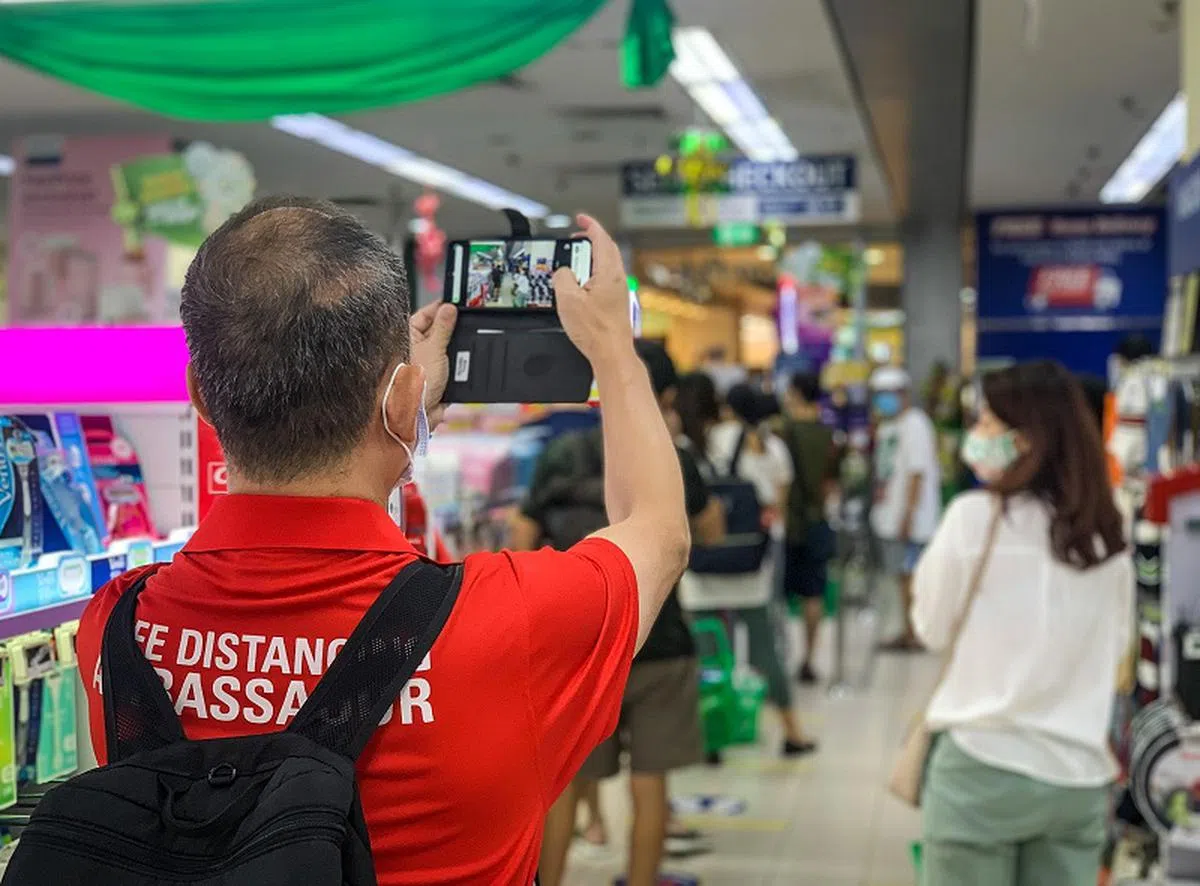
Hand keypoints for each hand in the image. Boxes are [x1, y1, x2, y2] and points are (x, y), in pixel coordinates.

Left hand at [409, 301, 456, 429]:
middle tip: (464, 324)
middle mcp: (416, 348)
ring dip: (457, 351)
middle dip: (452, 330)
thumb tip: (449, 308)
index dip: (440, 308)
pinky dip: (460, 367)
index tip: (455, 303)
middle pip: (439, 331)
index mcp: (408, 336)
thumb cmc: (413, 383)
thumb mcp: (433, 348)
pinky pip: (453, 367)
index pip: (426, 314)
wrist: (418, 414)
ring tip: (462, 351)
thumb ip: (443, 328)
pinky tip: (463, 366)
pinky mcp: (438, 377)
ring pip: (448, 349)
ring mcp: (427, 363)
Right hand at [553, 214, 633, 363]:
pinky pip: (606, 278)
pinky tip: (582, 283)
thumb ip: (563, 278)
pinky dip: (594, 272)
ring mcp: (620, 290)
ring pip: (607, 263)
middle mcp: (618, 279)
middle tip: (576, 237)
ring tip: (575, 261)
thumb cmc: (596, 331)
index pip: (601, 239)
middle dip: (591, 238)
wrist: (612, 353)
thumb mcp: (568, 300)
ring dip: (592, 256)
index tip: (581, 218)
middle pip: (607, 248)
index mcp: (608, 272)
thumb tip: (563, 273)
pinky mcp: (617, 302)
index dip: (590, 225)